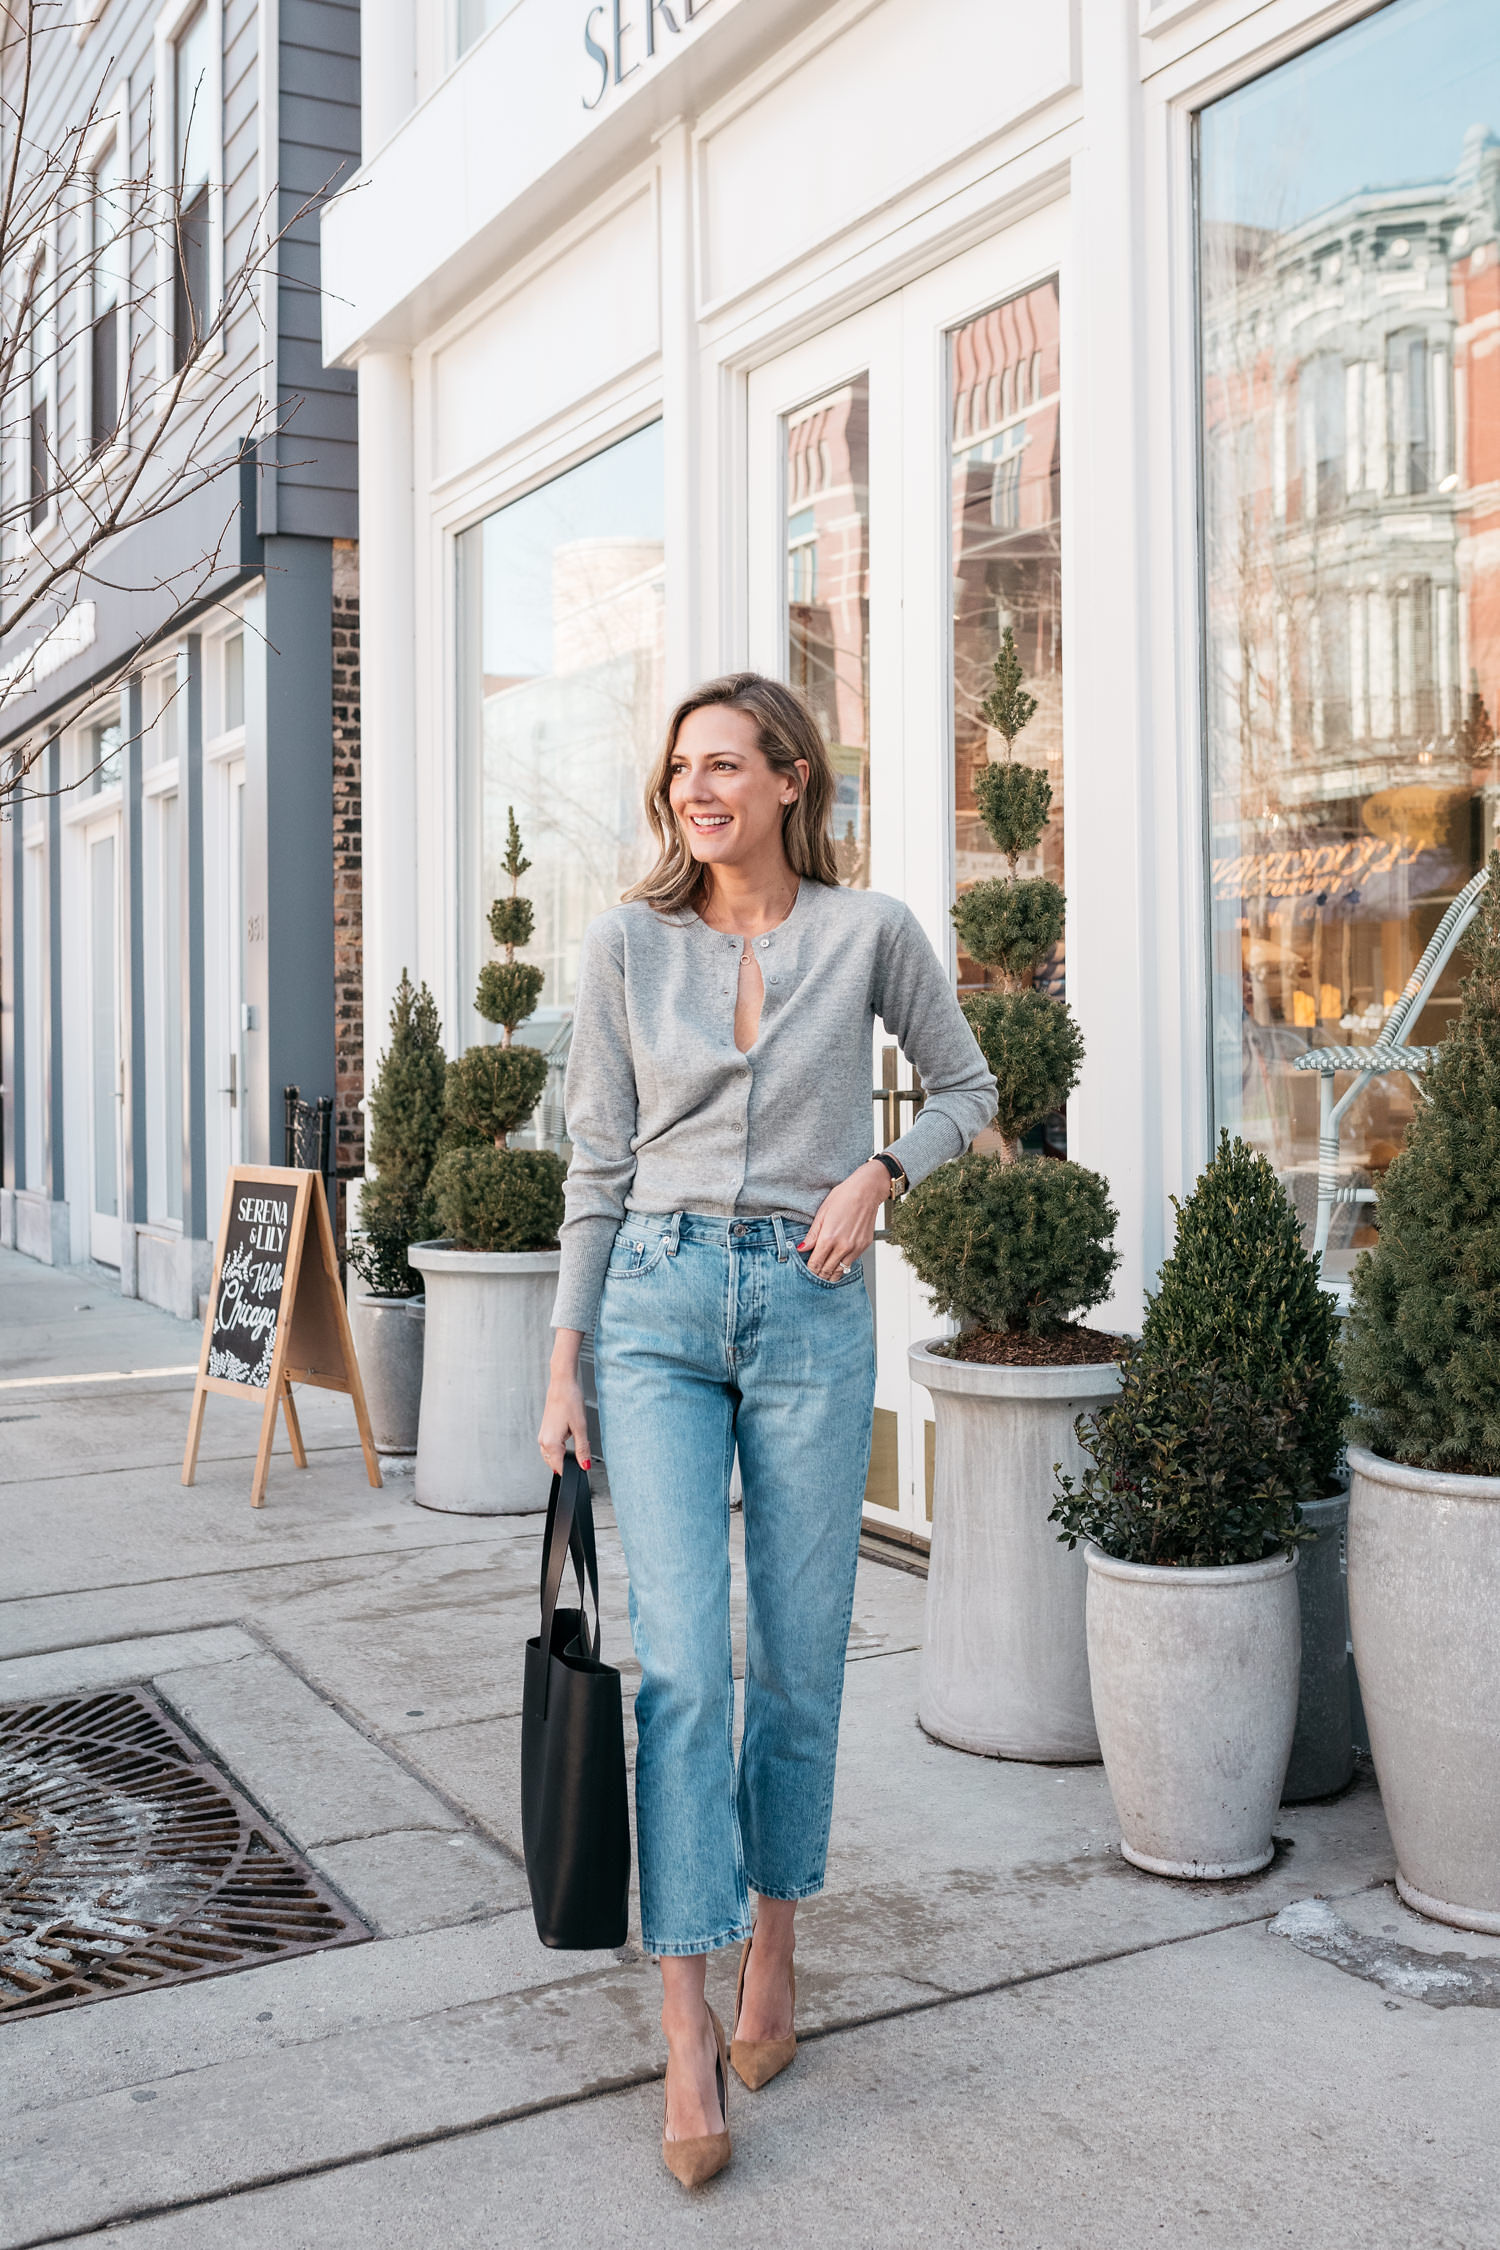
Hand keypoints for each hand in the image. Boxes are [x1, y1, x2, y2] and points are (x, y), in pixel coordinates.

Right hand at [539, 1330, 590, 1474]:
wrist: (562, 1384)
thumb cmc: (570, 1401)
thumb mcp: (581, 1428)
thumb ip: (582, 1449)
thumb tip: (584, 1465)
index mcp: (551, 1443)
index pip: (559, 1467)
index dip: (571, 1470)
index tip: (582, 1469)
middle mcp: (543, 1441)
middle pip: (554, 1463)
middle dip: (567, 1464)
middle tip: (582, 1456)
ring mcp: (543, 1436)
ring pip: (552, 1456)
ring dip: (563, 1456)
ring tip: (576, 1444)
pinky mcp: (545, 1430)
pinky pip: (550, 1447)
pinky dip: (559, 1448)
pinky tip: (569, 1438)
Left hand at [797, 1161, 889, 1280]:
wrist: (866, 1191)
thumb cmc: (844, 1197)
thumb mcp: (822, 1213)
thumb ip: (812, 1235)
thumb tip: (802, 1248)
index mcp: (828, 1238)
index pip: (816, 1264)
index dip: (809, 1270)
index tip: (806, 1271)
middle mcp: (843, 1246)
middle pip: (827, 1271)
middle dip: (818, 1275)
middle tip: (813, 1275)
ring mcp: (855, 1248)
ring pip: (840, 1271)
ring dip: (831, 1274)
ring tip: (824, 1273)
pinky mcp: (864, 1246)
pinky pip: (851, 1263)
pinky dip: (843, 1266)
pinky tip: (837, 1263)